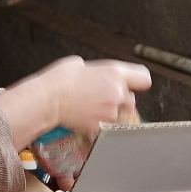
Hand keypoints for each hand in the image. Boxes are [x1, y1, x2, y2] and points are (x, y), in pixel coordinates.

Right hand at [0, 56, 151, 148]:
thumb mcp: (80, 64)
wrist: (46, 100)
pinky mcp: (101, 127)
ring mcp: (110, 112)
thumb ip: (98, 71)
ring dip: (109, 112)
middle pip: (131, 99)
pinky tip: (85, 116)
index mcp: (114, 73)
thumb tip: (98, 77)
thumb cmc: (59, 80)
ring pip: (119, 114)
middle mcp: (117, 93)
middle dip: (119, 99)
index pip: (144, 78)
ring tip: (90, 108)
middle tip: (100, 97)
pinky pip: (107, 126)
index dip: (137, 81)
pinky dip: (99, 123)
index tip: (133, 84)